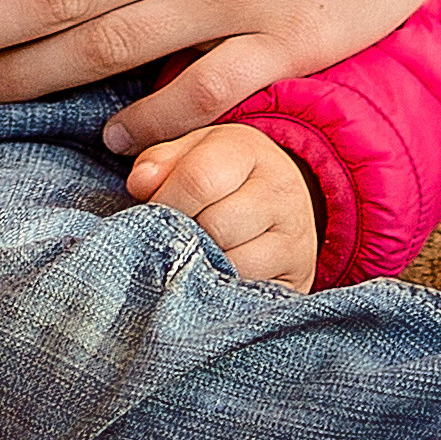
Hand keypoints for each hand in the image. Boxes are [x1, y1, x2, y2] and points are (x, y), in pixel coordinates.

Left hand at [128, 123, 317, 289]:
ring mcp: (295, 235)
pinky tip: (216, 277)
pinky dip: (226, 288)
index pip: (198, 178)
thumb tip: (139, 184)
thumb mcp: (193, 154)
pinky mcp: (301, 276)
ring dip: (204, 264)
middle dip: (183, 236)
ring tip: (196, 255)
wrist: (286, 203)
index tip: (150, 212)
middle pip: (215, 225)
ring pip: (234, 262)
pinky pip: (251, 290)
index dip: (164, 200)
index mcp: (249, 150)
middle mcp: (280, 190)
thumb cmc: (226, 178)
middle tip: (173, 238)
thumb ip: (160, 162)